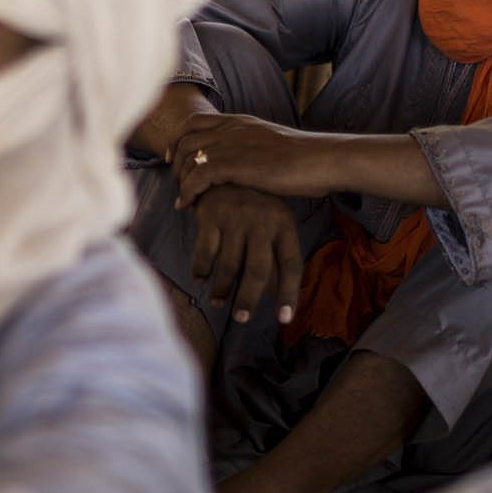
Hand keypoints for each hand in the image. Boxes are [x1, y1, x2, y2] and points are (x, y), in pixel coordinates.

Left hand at [169, 113, 335, 206]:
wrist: (323, 159)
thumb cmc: (306, 159)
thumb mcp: (272, 145)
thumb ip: (253, 148)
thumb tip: (246, 162)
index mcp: (240, 121)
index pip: (195, 122)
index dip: (179, 140)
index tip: (175, 159)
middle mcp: (232, 129)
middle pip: (185, 139)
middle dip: (175, 163)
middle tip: (177, 184)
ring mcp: (233, 145)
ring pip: (188, 157)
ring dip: (180, 179)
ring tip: (183, 198)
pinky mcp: (236, 165)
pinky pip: (198, 176)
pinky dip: (187, 191)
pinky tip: (187, 205)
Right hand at [188, 186, 302, 324]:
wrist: (223, 172)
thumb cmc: (254, 208)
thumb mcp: (273, 227)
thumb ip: (276, 261)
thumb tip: (279, 301)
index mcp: (284, 224)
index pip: (291, 264)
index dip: (288, 293)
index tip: (284, 319)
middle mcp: (262, 220)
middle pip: (258, 269)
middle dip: (249, 298)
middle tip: (241, 318)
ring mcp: (236, 216)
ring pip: (229, 265)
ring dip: (222, 289)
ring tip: (219, 302)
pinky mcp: (211, 215)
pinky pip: (205, 253)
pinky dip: (201, 270)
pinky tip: (200, 278)